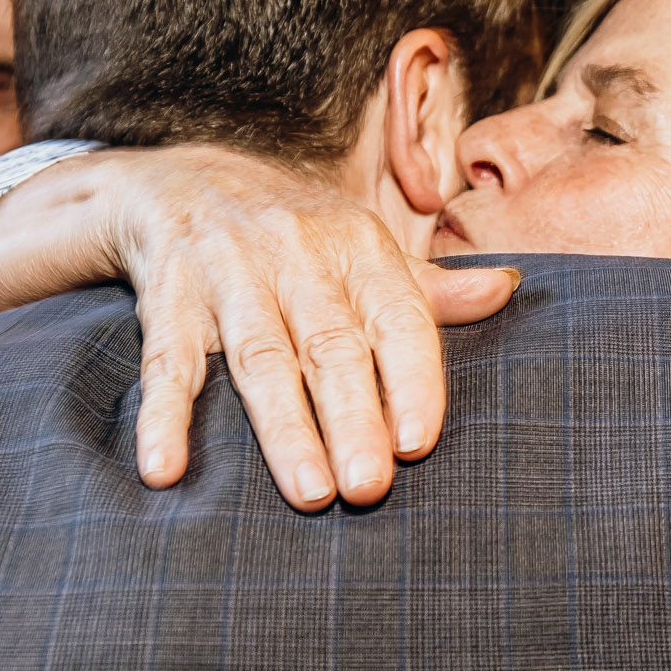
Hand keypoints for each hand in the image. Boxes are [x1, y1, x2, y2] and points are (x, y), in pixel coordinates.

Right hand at [94, 146, 518, 509]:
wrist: (180, 178)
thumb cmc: (297, 235)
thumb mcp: (364, 249)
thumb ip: (429, 288)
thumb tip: (507, 291)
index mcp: (358, 244)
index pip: (397, 316)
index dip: (411, 379)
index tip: (419, 442)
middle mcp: (296, 252)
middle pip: (330, 345)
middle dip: (352, 418)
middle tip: (369, 487)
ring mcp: (228, 273)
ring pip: (260, 360)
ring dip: (284, 430)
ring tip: (309, 492)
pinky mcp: (169, 297)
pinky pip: (167, 362)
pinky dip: (163, 418)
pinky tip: (165, 469)